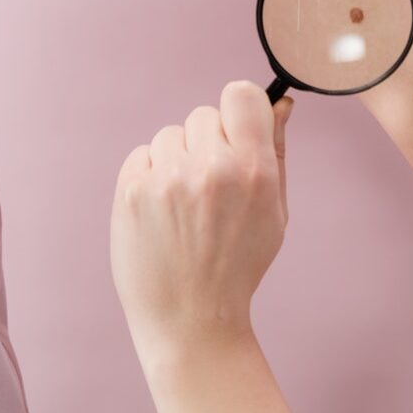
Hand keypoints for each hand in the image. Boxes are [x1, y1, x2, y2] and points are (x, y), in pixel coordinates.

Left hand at [110, 81, 292, 358]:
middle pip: (205, 114)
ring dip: (179, 158)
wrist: (191, 317)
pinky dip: (152, 174)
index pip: (241, 94)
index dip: (242, 109)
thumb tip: (280, 103)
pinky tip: (162, 209)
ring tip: (185, 204)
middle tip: (212, 185)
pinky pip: (143, 154)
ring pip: (171, 134)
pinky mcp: (131, 192)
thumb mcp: (275, 212)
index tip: (239, 130)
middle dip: (211, 142)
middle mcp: (210, 169)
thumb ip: (276, 151)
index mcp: (253, 171)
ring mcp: (167, 180)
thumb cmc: (239, 264)